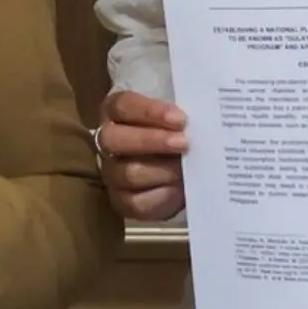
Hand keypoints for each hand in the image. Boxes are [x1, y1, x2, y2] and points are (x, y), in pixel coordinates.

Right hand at [96, 90, 186, 223]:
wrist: (184, 164)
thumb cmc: (179, 131)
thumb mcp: (178, 118)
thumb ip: (180, 116)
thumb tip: (199, 121)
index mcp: (116, 112)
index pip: (122, 106)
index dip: (149, 112)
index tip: (180, 119)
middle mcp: (108, 142)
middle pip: (114, 139)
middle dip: (151, 141)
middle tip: (184, 143)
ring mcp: (112, 173)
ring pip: (127, 173)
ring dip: (162, 171)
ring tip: (186, 169)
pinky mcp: (123, 202)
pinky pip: (137, 203)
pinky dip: (162, 197)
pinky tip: (180, 190)